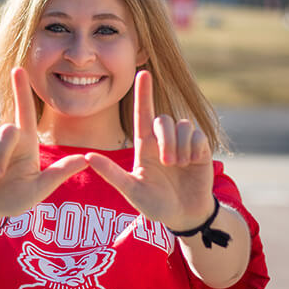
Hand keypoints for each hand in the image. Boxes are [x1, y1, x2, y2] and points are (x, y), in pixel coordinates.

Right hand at [0, 67, 87, 226]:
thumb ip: (60, 173)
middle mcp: (6, 137)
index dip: (21, 91)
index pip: (26, 112)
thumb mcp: (39, 189)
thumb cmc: (15, 198)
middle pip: (7, 130)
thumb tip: (86, 159)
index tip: (18, 69)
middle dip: (1, 154)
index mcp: (26, 142)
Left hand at [85, 71, 214, 230]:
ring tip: (179, 166)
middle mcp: (163, 140)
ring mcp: (183, 143)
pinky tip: (192, 163)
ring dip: (180, 146)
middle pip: (163, 119)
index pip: (143, 114)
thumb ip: (112, 174)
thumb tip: (87, 157)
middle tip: (168, 163)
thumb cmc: (155, 204)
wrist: (184, 216)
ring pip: (182, 125)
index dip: (143, 94)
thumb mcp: (131, 191)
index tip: (143, 73)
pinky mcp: (200, 149)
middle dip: (166, 139)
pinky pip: (197, 135)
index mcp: (144, 146)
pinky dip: (194, 149)